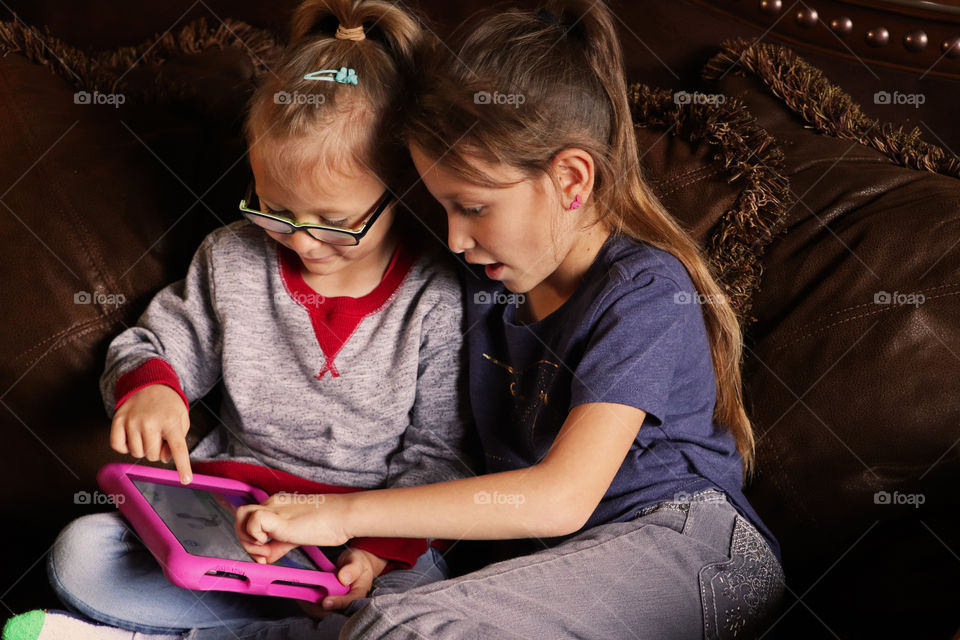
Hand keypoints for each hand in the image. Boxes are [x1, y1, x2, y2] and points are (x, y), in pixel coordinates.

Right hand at [110, 384, 191, 483]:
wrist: (149, 382)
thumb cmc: (168, 403)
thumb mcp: (182, 417)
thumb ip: (178, 440)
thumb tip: (166, 458)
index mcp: (170, 421)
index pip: (178, 448)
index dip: (182, 466)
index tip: (186, 480)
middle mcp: (150, 422)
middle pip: (152, 455)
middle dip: (157, 451)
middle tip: (159, 436)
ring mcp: (132, 421)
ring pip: (136, 453)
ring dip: (142, 448)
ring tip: (147, 432)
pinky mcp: (118, 420)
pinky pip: (118, 446)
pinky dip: (125, 446)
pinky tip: (132, 436)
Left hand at [235, 492, 349, 563]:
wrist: (343, 515)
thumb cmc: (327, 523)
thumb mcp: (296, 536)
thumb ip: (279, 545)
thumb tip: (266, 556)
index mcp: (276, 506)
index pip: (248, 519)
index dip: (249, 539)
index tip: (263, 555)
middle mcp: (272, 504)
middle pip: (240, 517)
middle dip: (245, 540)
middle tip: (262, 556)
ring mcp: (274, 509)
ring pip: (241, 517)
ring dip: (248, 539)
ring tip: (265, 551)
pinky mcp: (279, 518)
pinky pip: (253, 522)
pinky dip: (256, 537)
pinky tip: (269, 545)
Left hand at [297, 548, 387, 617]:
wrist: (356, 565)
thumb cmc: (359, 563)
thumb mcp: (358, 561)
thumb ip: (352, 569)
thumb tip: (343, 578)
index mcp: (358, 595)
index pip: (348, 603)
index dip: (336, 604)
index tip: (325, 601)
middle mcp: (348, 604)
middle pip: (334, 613)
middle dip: (319, 609)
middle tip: (305, 601)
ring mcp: (338, 605)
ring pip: (324, 613)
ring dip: (312, 608)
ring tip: (301, 599)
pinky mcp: (329, 605)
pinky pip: (318, 609)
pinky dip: (310, 605)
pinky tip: (303, 598)